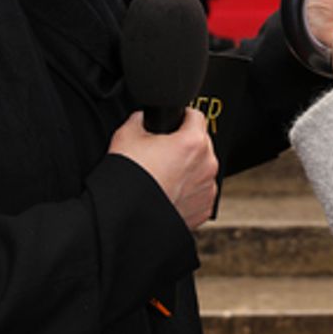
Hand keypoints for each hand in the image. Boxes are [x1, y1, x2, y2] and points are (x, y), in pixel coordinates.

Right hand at [108, 109, 218, 229]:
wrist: (124, 216)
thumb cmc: (128, 179)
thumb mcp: (126, 135)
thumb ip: (139, 119)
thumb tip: (142, 117)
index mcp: (193, 142)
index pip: (196, 116)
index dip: (183, 116)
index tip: (176, 121)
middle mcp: (207, 164)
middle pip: (201, 144)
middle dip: (185, 145)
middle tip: (163, 153)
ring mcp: (208, 188)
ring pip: (202, 169)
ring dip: (189, 169)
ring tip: (164, 176)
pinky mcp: (205, 208)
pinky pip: (200, 192)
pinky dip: (189, 191)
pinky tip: (169, 191)